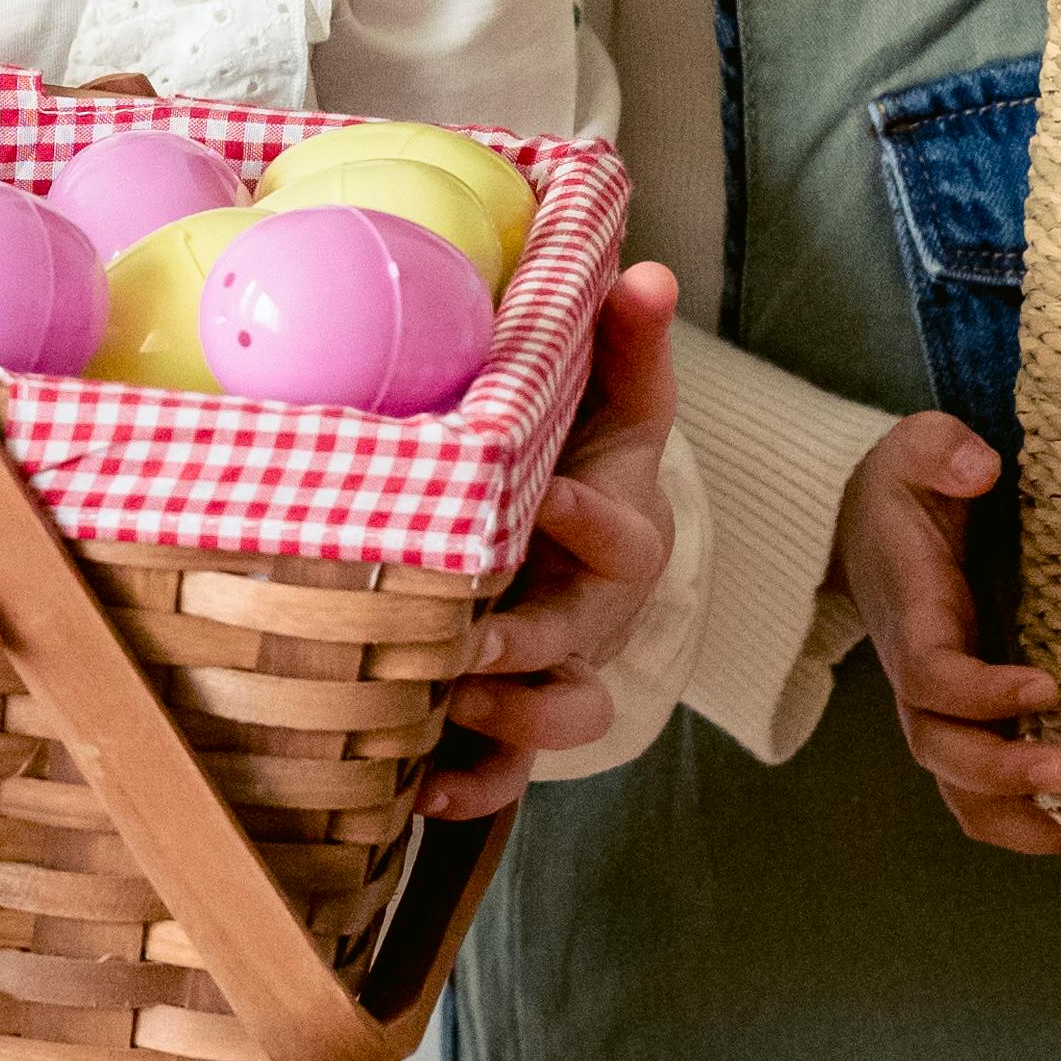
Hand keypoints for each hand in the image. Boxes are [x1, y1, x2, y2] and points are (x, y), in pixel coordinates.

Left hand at [423, 263, 681, 819]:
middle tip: (477, 642)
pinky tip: (419, 791)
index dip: (590, 521)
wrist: (594, 553)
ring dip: (513, 719)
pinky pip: (510, 770)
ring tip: (453, 706)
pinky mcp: (520, 721)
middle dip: (532, 644)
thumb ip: (630, 343)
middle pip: (581, 638)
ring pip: (562, 715)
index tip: (549, 498)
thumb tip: (641, 269)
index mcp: (621, 532)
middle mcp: (595, 612)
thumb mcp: (620, 405)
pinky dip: (474, 786)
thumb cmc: (595, 466)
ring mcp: (560, 670)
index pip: (623, 531)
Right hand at [843, 408, 1060, 857]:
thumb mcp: (912, 452)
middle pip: (943, 754)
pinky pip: (993, 800)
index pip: (931, 677)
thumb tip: (981, 469)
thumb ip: (937, 451)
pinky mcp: (973, 728)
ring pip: (964, 798)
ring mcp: (945, 715)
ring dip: (1026, 822)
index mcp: (912, 621)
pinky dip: (1041, 827)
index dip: (982, 694)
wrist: (866, 531)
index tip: (1048, 688)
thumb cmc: (903, 495)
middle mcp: (922, 684)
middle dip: (1005, 775)